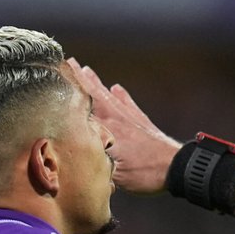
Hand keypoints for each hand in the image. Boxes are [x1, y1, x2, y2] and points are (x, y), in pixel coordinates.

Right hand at [68, 58, 180, 194]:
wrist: (177, 168)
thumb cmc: (145, 172)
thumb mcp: (113, 171)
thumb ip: (92, 160)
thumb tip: (70, 154)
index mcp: (106, 127)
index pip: (83, 101)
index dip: (70, 87)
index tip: (57, 70)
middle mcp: (116, 117)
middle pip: (94, 92)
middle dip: (80, 77)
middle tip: (68, 61)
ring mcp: (131, 118)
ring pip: (109, 95)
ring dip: (97, 83)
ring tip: (86, 69)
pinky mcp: (143, 122)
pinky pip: (128, 103)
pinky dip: (121, 95)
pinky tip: (117, 88)